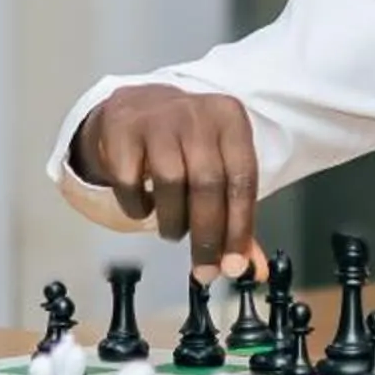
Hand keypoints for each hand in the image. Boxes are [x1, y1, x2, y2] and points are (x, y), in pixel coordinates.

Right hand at [68, 83, 263, 279]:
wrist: (138, 106)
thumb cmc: (185, 144)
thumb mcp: (218, 168)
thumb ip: (235, 217)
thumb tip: (251, 268)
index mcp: (231, 120)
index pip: (243, 180)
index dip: (239, 228)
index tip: (232, 265)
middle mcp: (197, 114)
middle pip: (208, 183)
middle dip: (206, 235)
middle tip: (203, 268)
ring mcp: (158, 118)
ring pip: (171, 182)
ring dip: (173, 221)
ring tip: (172, 230)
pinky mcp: (123, 129)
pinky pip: (130, 181)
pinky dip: (138, 206)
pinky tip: (144, 206)